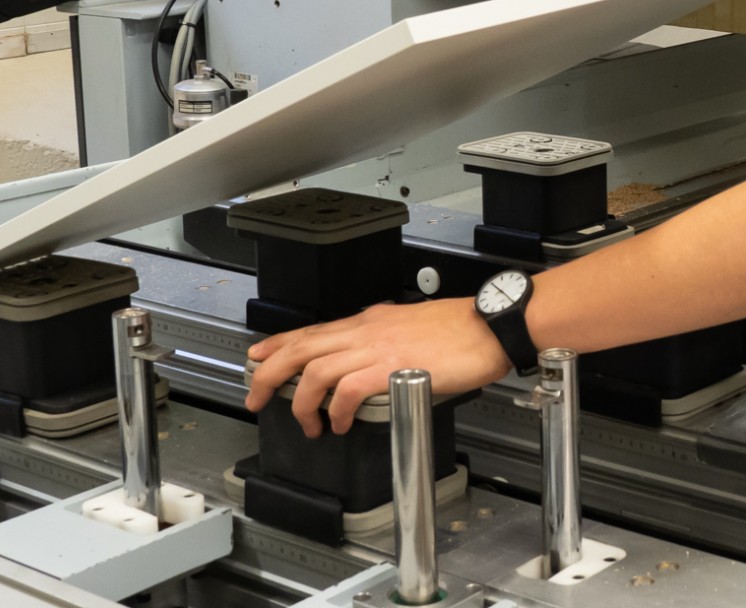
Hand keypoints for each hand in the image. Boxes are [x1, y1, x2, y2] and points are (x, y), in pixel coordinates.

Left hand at [244, 298, 514, 437]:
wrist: (490, 325)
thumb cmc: (461, 329)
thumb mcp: (410, 326)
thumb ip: (385, 340)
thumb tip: (370, 359)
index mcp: (370, 320)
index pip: (311, 330)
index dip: (277, 344)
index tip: (257, 356)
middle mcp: (366, 330)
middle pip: (301, 348)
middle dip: (269, 373)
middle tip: (256, 397)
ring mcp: (377, 348)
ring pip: (316, 369)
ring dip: (302, 401)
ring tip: (306, 424)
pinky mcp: (392, 367)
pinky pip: (348, 389)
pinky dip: (336, 409)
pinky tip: (338, 424)